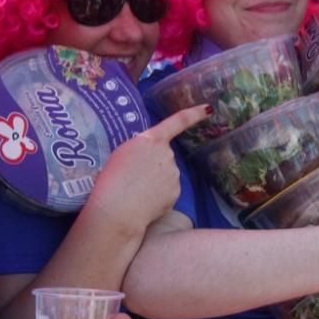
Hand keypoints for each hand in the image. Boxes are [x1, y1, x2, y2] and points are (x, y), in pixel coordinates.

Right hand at [82, 104, 210, 233]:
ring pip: (165, 174)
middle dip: (152, 164)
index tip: (208, 109)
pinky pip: (167, 190)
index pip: (177, 121)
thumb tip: (149, 158)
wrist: (116, 209)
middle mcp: (167, 154)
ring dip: (154, 180)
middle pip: (163, 155)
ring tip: (134, 190)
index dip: (194, 114)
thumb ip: (140, 149)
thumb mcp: (121, 154)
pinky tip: (143, 200)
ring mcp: (174, 173)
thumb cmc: (110, 180)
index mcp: (151, 140)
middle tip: (132, 177)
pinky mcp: (176, 192)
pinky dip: (157, 195)